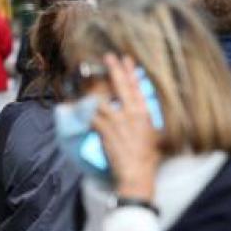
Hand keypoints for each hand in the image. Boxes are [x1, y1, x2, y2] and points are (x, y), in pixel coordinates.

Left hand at [91, 54, 160, 201]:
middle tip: (107, 57)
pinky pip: (89, 116)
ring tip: (86, 80)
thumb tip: (141, 110)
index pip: (136, 87)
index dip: (130, 72)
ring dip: (93, 89)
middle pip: (120, 86)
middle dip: (114, 70)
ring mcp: (115, 122)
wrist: (136, 173)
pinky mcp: (103, 131)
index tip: (126, 59)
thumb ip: (147, 119)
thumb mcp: (155, 134)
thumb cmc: (148, 156)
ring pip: (101, 99)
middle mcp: (129, 114)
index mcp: (143, 113)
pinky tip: (75, 104)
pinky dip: (82, 110)